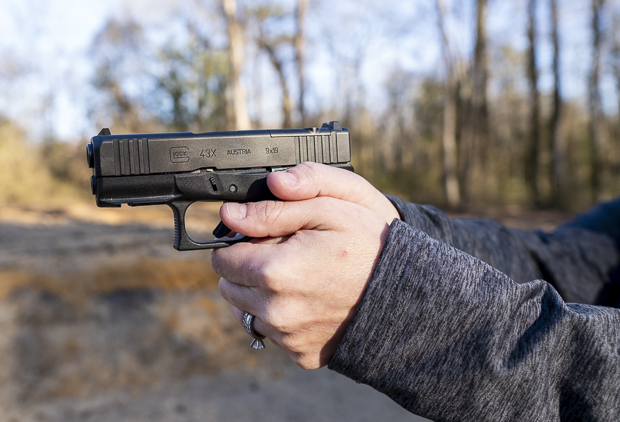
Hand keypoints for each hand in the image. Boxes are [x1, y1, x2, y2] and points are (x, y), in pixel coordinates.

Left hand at [211, 162, 394, 368]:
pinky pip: (272, 334)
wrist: (410, 296)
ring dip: (261, 295)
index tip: (261, 238)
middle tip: (284, 256)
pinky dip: (282, 317)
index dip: (239, 244)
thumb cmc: (370, 246)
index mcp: (274, 271)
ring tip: (299, 279)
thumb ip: (271, 211)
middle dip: (247, 269)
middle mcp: (274, 311)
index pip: (222, 259)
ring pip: (247, 312)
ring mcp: (287, 337)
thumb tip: (229, 215)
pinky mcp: (300, 355)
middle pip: (229, 287)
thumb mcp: (326, 209)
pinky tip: (310, 301)